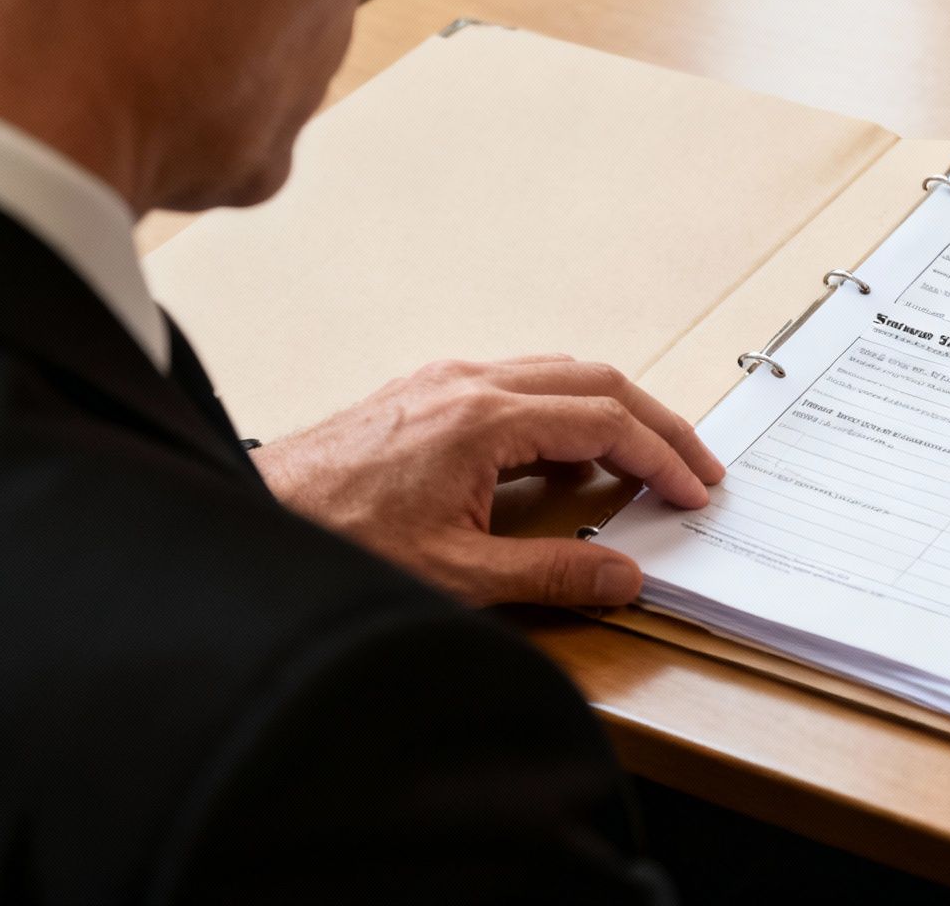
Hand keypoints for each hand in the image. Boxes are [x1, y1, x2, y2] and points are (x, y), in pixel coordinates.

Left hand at [251, 355, 723, 608]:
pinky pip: (519, 383)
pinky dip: (565, 411)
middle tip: (697, 466)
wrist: (252, 519)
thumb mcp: (455, 575)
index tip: (695, 491)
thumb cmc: (335, 541)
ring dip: (613, 412)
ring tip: (645, 461)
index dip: (663, 457)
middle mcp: (468, 384)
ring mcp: (443, 382)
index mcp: (483, 419)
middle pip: (597, 381)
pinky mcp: (424, 395)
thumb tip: (623, 575)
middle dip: (658, 424)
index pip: (607, 422)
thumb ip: (550, 574)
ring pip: (559, 374)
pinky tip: (566, 457)